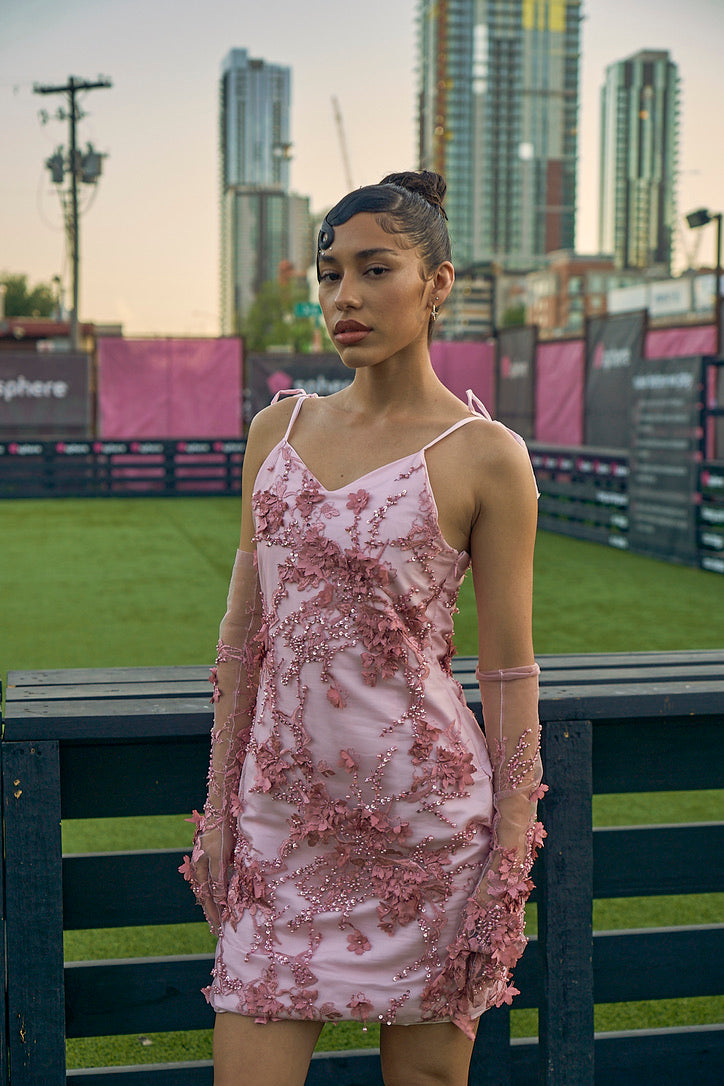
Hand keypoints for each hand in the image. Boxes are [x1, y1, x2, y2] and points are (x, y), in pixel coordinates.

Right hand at [180, 815, 231, 934]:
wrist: (219, 812)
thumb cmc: (220, 835)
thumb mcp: (219, 859)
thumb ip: (217, 880)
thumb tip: (217, 900)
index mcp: (199, 871)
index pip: (206, 898)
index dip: (213, 913)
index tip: (219, 928)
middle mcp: (199, 868)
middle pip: (204, 895)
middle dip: (211, 911)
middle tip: (217, 927)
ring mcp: (203, 862)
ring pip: (207, 888)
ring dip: (212, 902)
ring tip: (217, 915)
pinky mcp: (210, 856)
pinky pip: (210, 879)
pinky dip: (214, 890)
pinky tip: (217, 894)